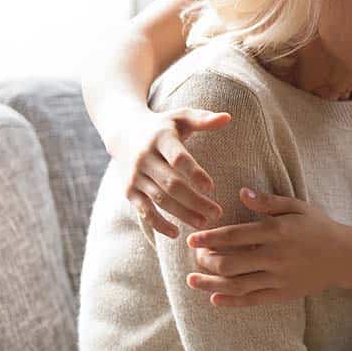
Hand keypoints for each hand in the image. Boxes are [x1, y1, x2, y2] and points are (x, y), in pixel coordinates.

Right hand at [109, 107, 230, 237]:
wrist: (124, 132)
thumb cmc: (163, 126)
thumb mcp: (181, 117)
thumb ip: (203, 119)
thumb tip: (228, 117)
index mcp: (160, 138)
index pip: (178, 158)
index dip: (194, 173)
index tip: (212, 188)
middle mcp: (144, 158)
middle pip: (171, 184)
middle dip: (194, 201)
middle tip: (217, 213)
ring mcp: (135, 176)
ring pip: (160, 200)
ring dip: (182, 214)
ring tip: (204, 223)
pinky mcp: (129, 190)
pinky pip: (144, 211)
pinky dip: (158, 224)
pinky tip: (176, 233)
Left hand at [184, 188, 351, 306]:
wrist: (345, 256)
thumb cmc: (318, 227)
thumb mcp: (297, 207)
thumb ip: (268, 202)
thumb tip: (241, 192)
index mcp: (276, 231)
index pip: (234, 236)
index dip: (209, 238)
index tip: (191, 238)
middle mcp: (274, 256)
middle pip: (229, 263)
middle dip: (206, 260)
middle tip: (196, 256)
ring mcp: (278, 278)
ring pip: (236, 285)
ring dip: (210, 284)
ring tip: (192, 281)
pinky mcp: (283, 294)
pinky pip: (252, 300)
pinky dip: (231, 302)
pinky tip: (214, 300)